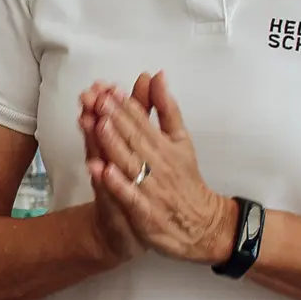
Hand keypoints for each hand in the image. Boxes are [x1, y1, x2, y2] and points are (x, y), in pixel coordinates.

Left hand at [82, 74, 234, 263]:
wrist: (202, 224)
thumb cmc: (186, 179)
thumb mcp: (181, 139)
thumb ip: (167, 109)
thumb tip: (158, 75)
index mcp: (166, 145)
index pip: (143, 121)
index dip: (126, 105)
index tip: (109, 89)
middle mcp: (159, 164)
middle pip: (135, 138)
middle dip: (116, 118)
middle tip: (98, 99)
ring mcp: (152, 188)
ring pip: (130, 164)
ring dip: (114, 145)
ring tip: (98, 125)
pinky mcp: (146, 213)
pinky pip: (131, 197)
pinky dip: (118, 184)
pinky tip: (103, 171)